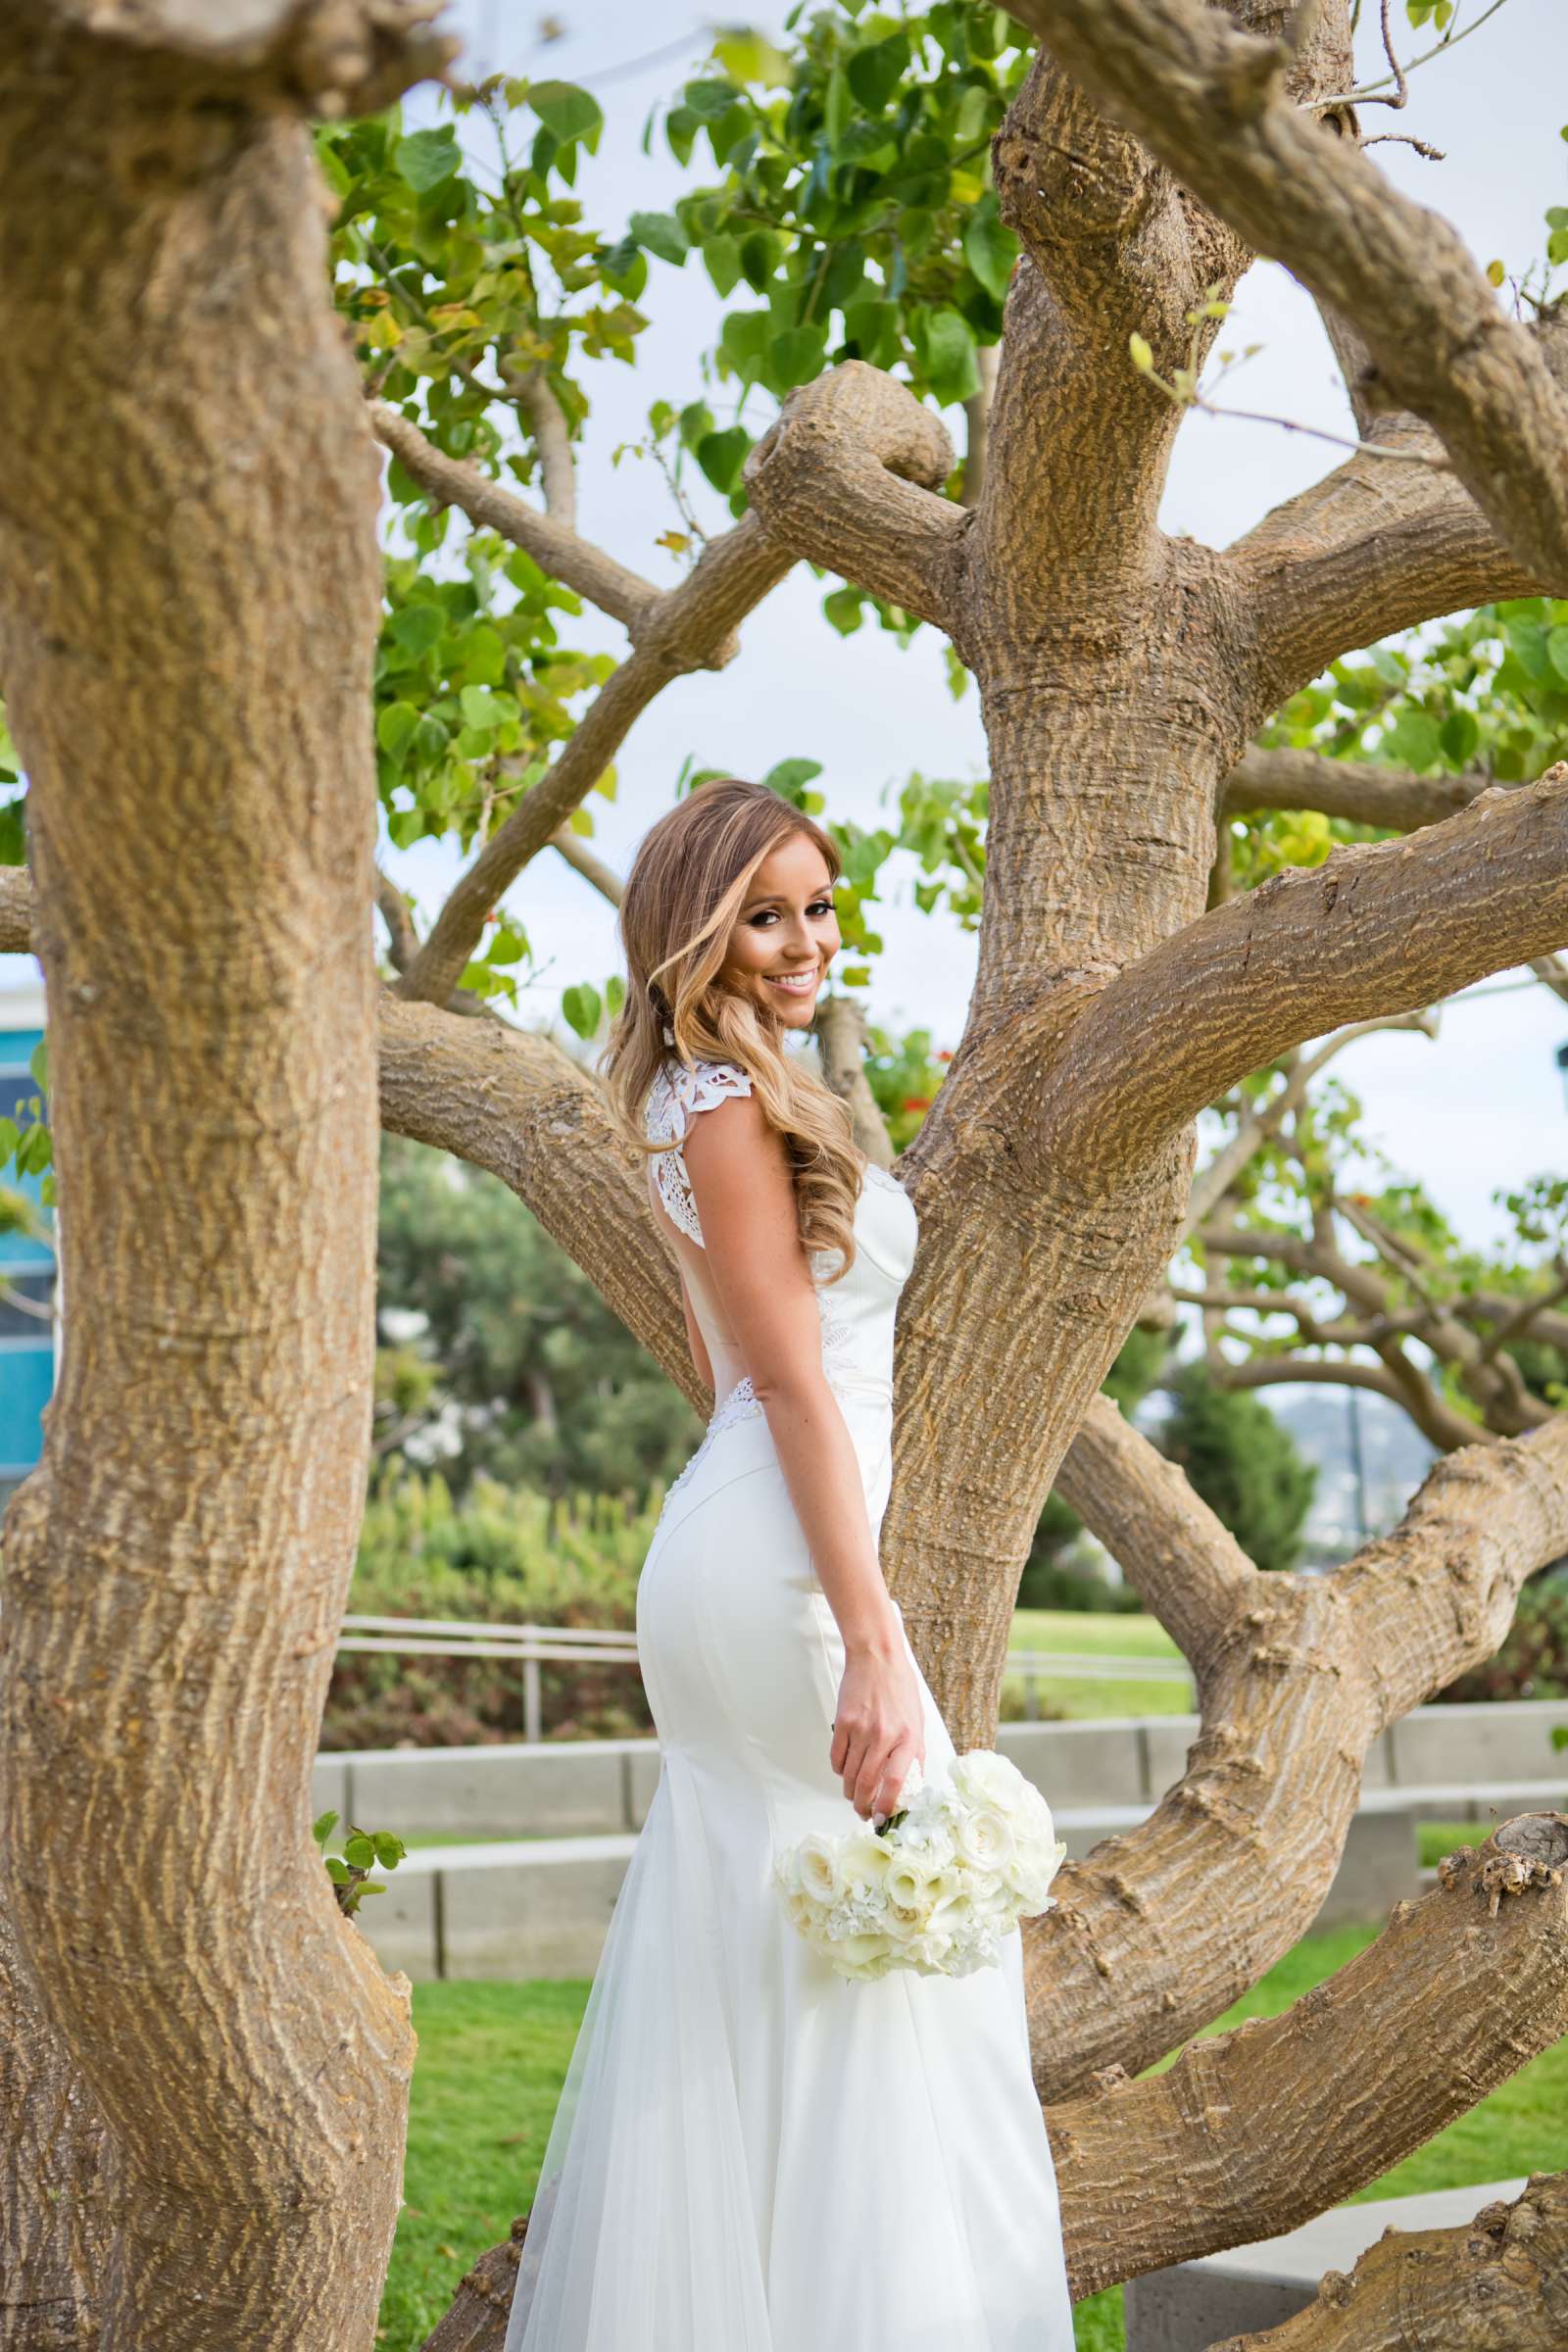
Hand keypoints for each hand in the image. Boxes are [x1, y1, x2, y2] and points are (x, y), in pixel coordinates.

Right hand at [830, 1638, 925, 1822]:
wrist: (877, 1657)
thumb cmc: (900, 1688)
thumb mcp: (917, 1721)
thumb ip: (915, 1752)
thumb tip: (912, 1783)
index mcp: (907, 1737)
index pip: (895, 1781)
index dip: (886, 1805)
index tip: (882, 1818)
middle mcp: (883, 1736)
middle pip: (867, 1783)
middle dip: (863, 1806)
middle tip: (863, 1813)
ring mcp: (860, 1729)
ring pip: (850, 1775)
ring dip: (850, 1791)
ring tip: (854, 1796)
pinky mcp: (842, 1722)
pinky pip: (836, 1757)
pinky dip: (839, 1770)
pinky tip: (845, 1771)